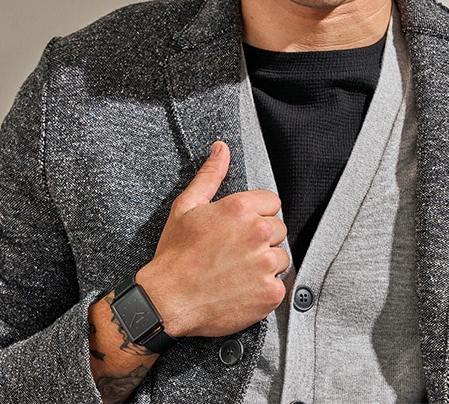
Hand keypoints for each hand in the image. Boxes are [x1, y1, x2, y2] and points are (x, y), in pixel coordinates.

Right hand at [136, 141, 288, 338]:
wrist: (168, 300)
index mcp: (240, 209)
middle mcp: (257, 233)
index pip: (272, 202)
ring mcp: (265, 265)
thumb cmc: (175, 254)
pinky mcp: (270, 293)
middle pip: (278, 228)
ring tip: (236, 269)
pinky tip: (241, 287)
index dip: (255, 213)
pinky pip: (279, 284)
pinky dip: (264, 287)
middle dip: (261, 237)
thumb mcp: (187, 206)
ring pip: (280, 256)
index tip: (239, 227)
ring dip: (264, 262)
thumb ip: (210, 175)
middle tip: (234, 250)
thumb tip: (221, 148)